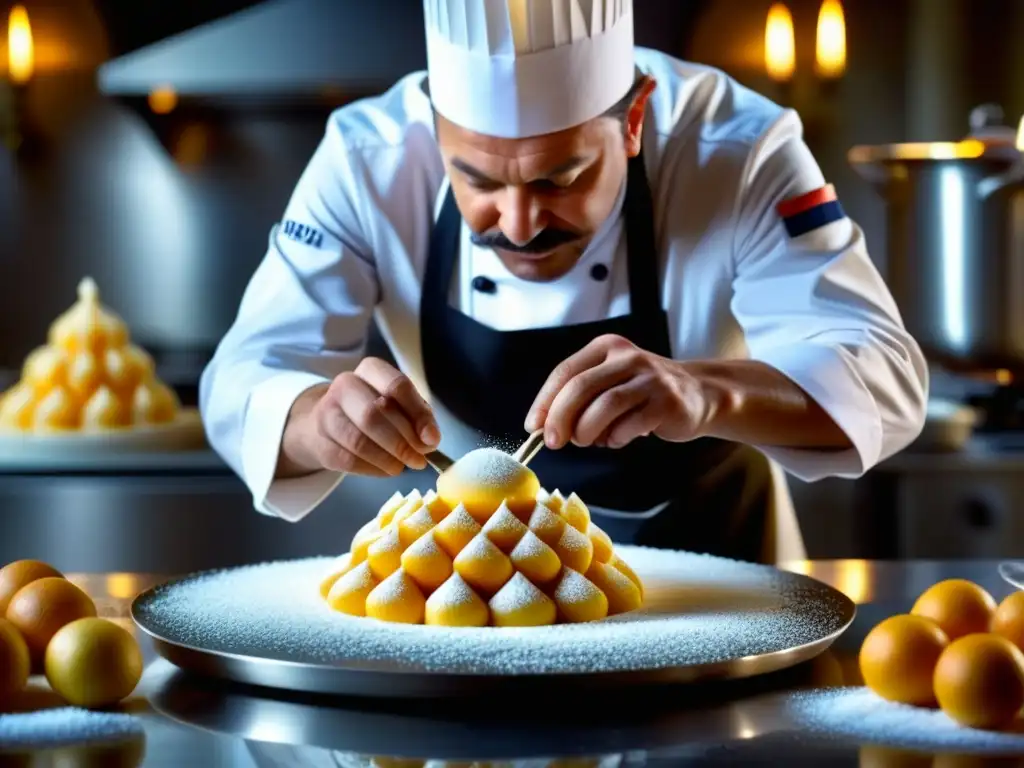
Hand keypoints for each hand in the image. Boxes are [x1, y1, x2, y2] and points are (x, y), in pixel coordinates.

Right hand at [280, 358, 440, 476]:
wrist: (328, 422)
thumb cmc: (375, 410)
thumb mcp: (401, 404)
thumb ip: (420, 418)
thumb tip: (430, 440)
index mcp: (371, 369)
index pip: (396, 386)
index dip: (418, 415)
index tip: (432, 439)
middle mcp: (345, 384)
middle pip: (374, 413)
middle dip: (401, 442)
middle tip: (418, 459)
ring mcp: (326, 412)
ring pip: (358, 440)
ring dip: (387, 459)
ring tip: (402, 466)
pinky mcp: (320, 442)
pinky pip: (348, 460)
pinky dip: (373, 469)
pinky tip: (385, 469)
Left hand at [524, 335, 712, 449]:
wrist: (699, 393)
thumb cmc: (643, 393)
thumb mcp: (610, 383)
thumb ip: (579, 399)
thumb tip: (544, 426)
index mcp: (606, 348)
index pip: (565, 372)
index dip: (545, 401)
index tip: (533, 426)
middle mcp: (628, 357)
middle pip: (581, 387)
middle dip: (560, 418)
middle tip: (553, 442)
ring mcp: (650, 378)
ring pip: (605, 405)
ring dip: (587, 430)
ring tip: (586, 441)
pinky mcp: (667, 401)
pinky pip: (631, 424)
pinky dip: (616, 438)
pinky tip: (616, 440)